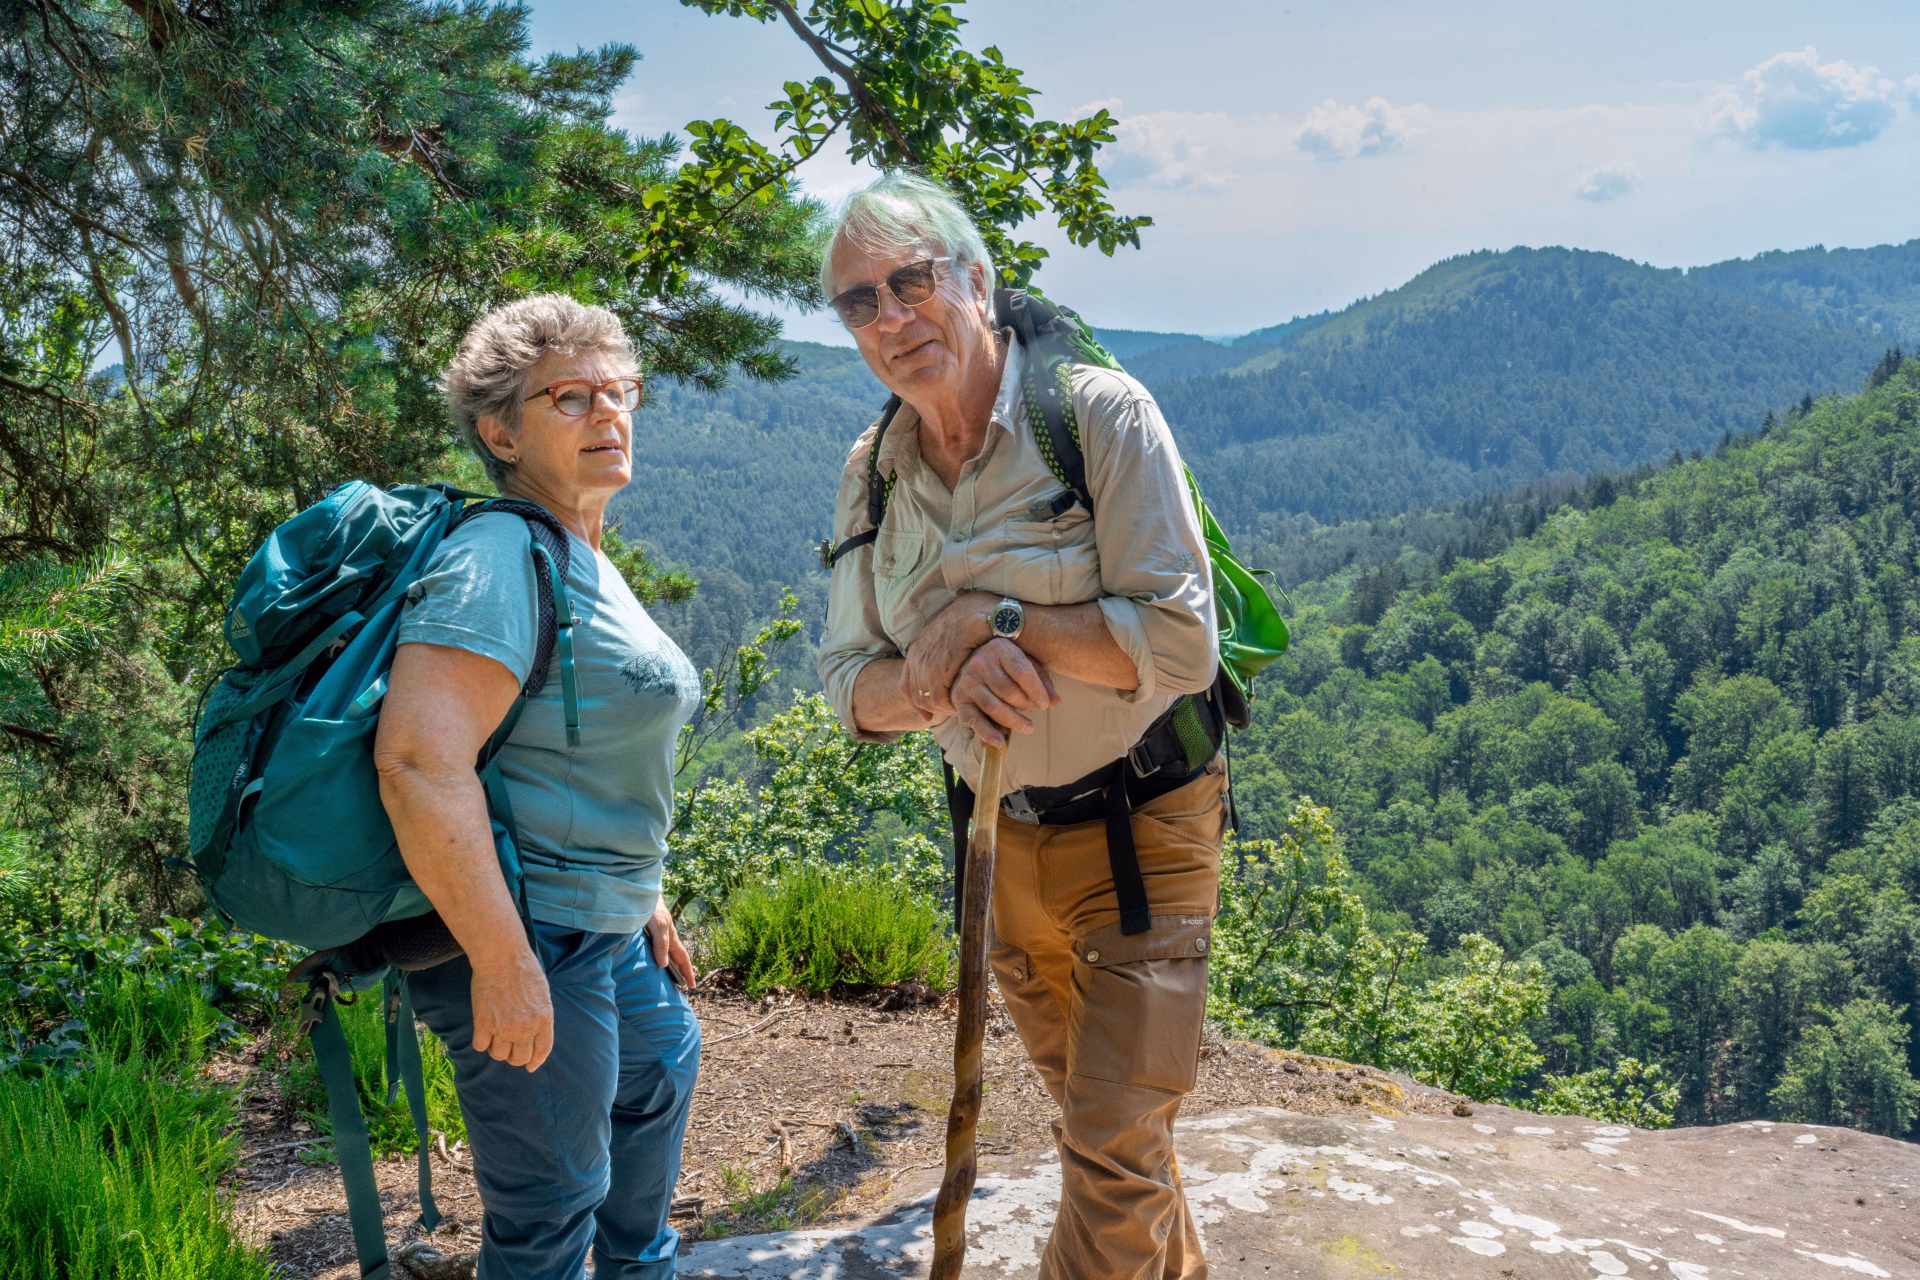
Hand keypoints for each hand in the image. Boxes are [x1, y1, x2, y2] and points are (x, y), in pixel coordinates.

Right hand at [470, 948, 552, 1071]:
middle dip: (514, 1057)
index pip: (542, 1050)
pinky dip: (481, 1041)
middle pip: (519, 1057)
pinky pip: (481, 1046)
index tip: (530, 1066)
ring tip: (495, 1035)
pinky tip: (482, 1031)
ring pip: (498, 1055)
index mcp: (543, 1019)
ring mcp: (504, 1028)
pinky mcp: (484, 1024)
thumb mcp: (542, 994)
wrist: (502, 957)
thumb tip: (533, 1033)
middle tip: (509, 1048)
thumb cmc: (524, 969)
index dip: (535, 1061)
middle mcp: (525, 1028)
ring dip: (496, 1049)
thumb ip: (539, 1016)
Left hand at [646, 899, 697, 988]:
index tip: (691, 986)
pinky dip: (657, 961)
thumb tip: (664, 965)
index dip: (688, 973)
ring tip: (667, 981)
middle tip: (680, 989)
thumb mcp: (658, 927)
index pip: (683, 960)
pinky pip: (656, 952)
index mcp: (672, 939)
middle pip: (675, 960)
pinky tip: (652, 965)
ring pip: (666, 956)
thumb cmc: (653, 910)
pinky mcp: (649, 936)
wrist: (641, 896)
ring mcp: (658, 937)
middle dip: (680, 973)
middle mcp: (667, 940)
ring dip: (669, 968)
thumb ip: (661, 945)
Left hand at [900, 594, 995, 717]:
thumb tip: (941, 670)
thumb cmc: (968, 623)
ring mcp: (925, 663)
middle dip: (932, 709)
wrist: (977, 612)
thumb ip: (939, 653)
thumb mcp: (947, 638)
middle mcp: (915, 658)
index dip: (916, 704)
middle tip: (951, 712)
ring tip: (961, 710)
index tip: (927, 716)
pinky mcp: (938, 669)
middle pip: (916, 696)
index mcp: (915, 650)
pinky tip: (963, 705)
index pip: (905, 685)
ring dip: (943, 709)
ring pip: (927, 700)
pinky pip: (938, 698)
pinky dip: (949, 706)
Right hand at [950, 638, 1059, 747]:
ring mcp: (968, 681)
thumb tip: (1056, 701)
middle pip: (1008, 691)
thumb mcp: (1025, 663)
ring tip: (1028, 727)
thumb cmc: (1005, 663)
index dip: (1036, 691)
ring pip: (994, 706)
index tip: (1045, 704)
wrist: (970, 661)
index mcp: (1000, 648)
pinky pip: (974, 719)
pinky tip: (999, 742)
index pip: (1022, 671)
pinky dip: (987, 733)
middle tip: (1033, 710)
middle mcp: (980, 662)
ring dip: (1013, 721)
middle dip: (1025, 705)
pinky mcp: (959, 698)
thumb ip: (1042, 680)